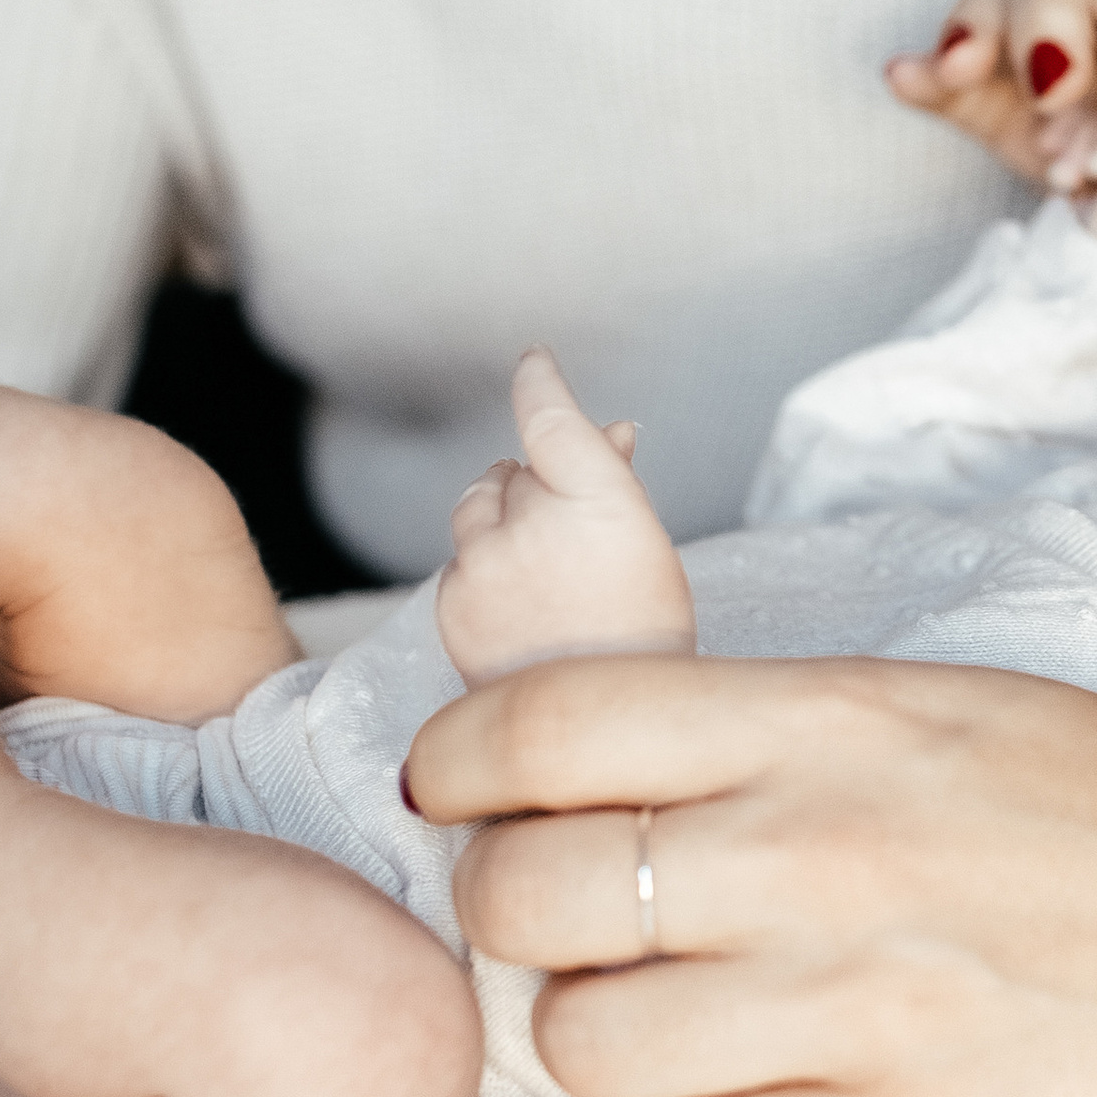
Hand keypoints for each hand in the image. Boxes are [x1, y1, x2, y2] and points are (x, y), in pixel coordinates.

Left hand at [404, 656, 1096, 1096]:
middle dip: (515, 912)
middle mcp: (828, 850)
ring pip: (583, 1043)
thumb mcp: (959, 706)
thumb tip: (574, 763)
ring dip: (604, 1041)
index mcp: (841, 717)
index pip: (543, 721)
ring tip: (680, 1025)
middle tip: (576, 925)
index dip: (456, 762)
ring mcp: (862, 1007)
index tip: (459, 795)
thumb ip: (776, 732)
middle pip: (525, 892)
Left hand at [436, 347, 695, 684]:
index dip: (539, 380)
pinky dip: (481, 566)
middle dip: (534, 486)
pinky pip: (459, 558)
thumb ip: (614, 479)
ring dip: (500, 518)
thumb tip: (611, 429)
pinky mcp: (450, 603)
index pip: (549, 415)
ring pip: (476, 507)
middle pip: (514, 470)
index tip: (535, 360)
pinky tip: (519, 607)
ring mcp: (483, 566)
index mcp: (597, 502)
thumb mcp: (645, 545)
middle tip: (571, 537)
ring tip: (543, 571)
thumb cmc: (641, 633)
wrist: (603, 736)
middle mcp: (532, 524)